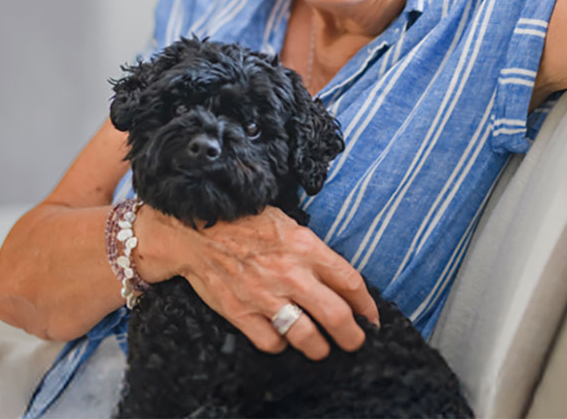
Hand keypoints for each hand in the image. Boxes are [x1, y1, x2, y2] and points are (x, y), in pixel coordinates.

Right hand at [137, 205, 379, 359]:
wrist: (195, 227)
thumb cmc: (242, 219)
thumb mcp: (286, 222)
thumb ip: (311, 250)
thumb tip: (335, 276)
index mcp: (305, 246)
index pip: (350, 282)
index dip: (367, 305)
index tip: (371, 317)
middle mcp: (290, 273)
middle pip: (336, 316)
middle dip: (352, 336)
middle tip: (355, 341)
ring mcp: (265, 296)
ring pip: (307, 337)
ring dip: (319, 347)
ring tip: (321, 347)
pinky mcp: (241, 312)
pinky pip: (271, 342)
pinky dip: (280, 344)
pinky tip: (282, 336)